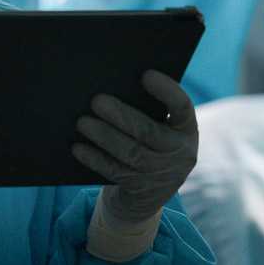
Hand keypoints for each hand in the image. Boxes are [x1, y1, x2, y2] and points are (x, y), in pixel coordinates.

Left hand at [72, 70, 198, 222]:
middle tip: (96, 100)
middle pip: (149, 132)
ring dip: (104, 136)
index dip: (167, 91)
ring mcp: (160, 173)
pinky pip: (114, 172)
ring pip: (131, 153)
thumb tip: (112, 81)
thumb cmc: (150, 142)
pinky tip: (78, 147)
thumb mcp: (160, 126)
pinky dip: (95, 159)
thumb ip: (147, 108)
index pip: (182, 107)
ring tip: (82, 122)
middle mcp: (179, 153)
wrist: (151, 190)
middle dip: (121, 116)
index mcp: (185, 129)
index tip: (146, 74)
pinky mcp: (140, 189)